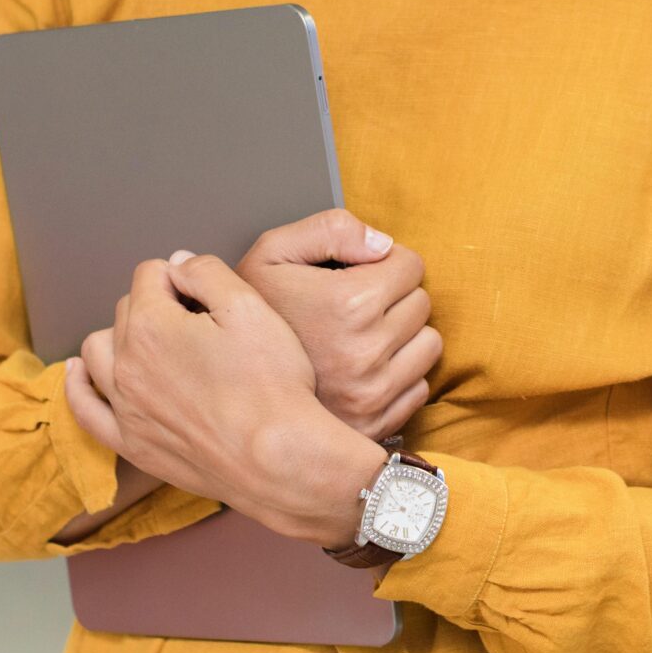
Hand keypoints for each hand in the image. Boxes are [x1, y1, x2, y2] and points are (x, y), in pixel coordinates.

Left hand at [72, 251, 384, 546]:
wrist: (277, 458)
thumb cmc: (270, 384)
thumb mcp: (250, 307)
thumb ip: (207, 272)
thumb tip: (176, 264)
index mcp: (152, 324)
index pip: (151, 274)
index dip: (183, 278)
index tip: (207, 296)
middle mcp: (126, 363)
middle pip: (126, 310)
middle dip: (157, 304)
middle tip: (198, 321)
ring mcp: (124, 406)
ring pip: (97, 351)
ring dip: (119, 336)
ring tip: (152, 340)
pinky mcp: (131, 442)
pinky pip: (85, 408)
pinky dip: (79, 385)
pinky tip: (81, 371)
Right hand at [233, 209, 441, 439]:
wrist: (223, 390)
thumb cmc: (252, 315)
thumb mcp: (270, 252)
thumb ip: (329, 229)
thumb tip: (384, 245)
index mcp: (348, 304)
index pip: (411, 265)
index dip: (384, 263)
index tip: (358, 274)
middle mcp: (366, 351)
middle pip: (421, 303)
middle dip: (394, 298)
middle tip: (355, 307)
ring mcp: (373, 392)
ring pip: (428, 345)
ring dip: (403, 337)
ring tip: (360, 337)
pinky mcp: (376, 423)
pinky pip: (418, 386)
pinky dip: (399, 376)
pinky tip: (362, 371)